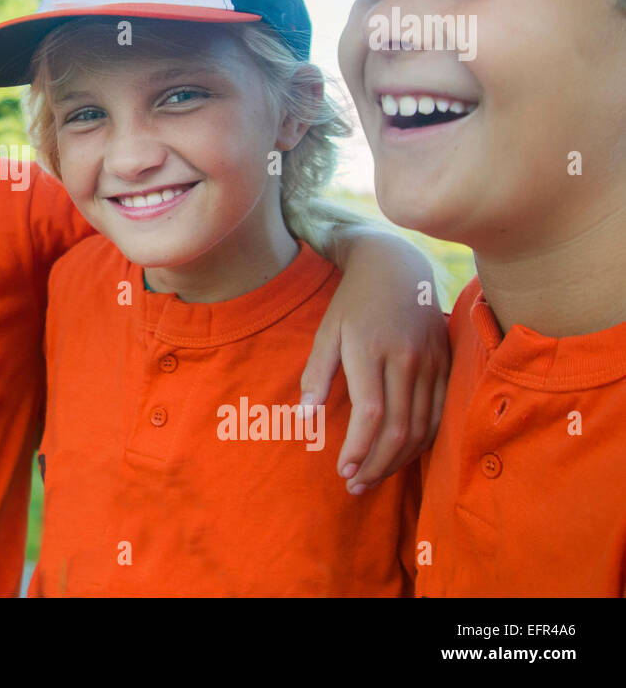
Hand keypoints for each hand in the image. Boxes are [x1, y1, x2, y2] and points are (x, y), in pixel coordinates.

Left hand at [304, 230, 450, 492]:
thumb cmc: (353, 302)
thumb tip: (306, 417)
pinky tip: (401, 454)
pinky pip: (439, 414)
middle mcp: (405, 359)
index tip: (343, 470)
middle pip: (399, 427)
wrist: (397, 267)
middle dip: (377, 464)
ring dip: (398, 460)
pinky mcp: (446, 365)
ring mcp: (430, 362)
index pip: (370, 413)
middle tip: (356, 485)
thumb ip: (316, 374)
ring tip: (373, 477)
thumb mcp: (327, 331)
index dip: (359, 448)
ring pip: (422, 426)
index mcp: (370, 350)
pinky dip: (422, 441)